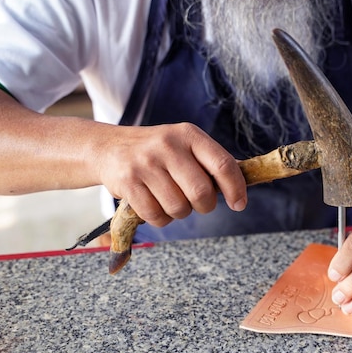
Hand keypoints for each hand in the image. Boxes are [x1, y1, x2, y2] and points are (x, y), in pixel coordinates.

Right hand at [97, 123, 246, 226]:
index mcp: (189, 135)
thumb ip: (211, 162)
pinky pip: (156, 216)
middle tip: (198, 203)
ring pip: (179, 208)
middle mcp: (168, 146)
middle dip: (205, 205)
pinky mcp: (127, 182)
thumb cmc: (158, 152)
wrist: (108, 148)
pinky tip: (154, 204)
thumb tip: (243, 186)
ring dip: (180, 212)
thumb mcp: (184, 145)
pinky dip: (160, 218)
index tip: (239, 204)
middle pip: (201, 193)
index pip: (223, 164)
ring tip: (170, 198)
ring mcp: (145, 164)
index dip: (236, 188)